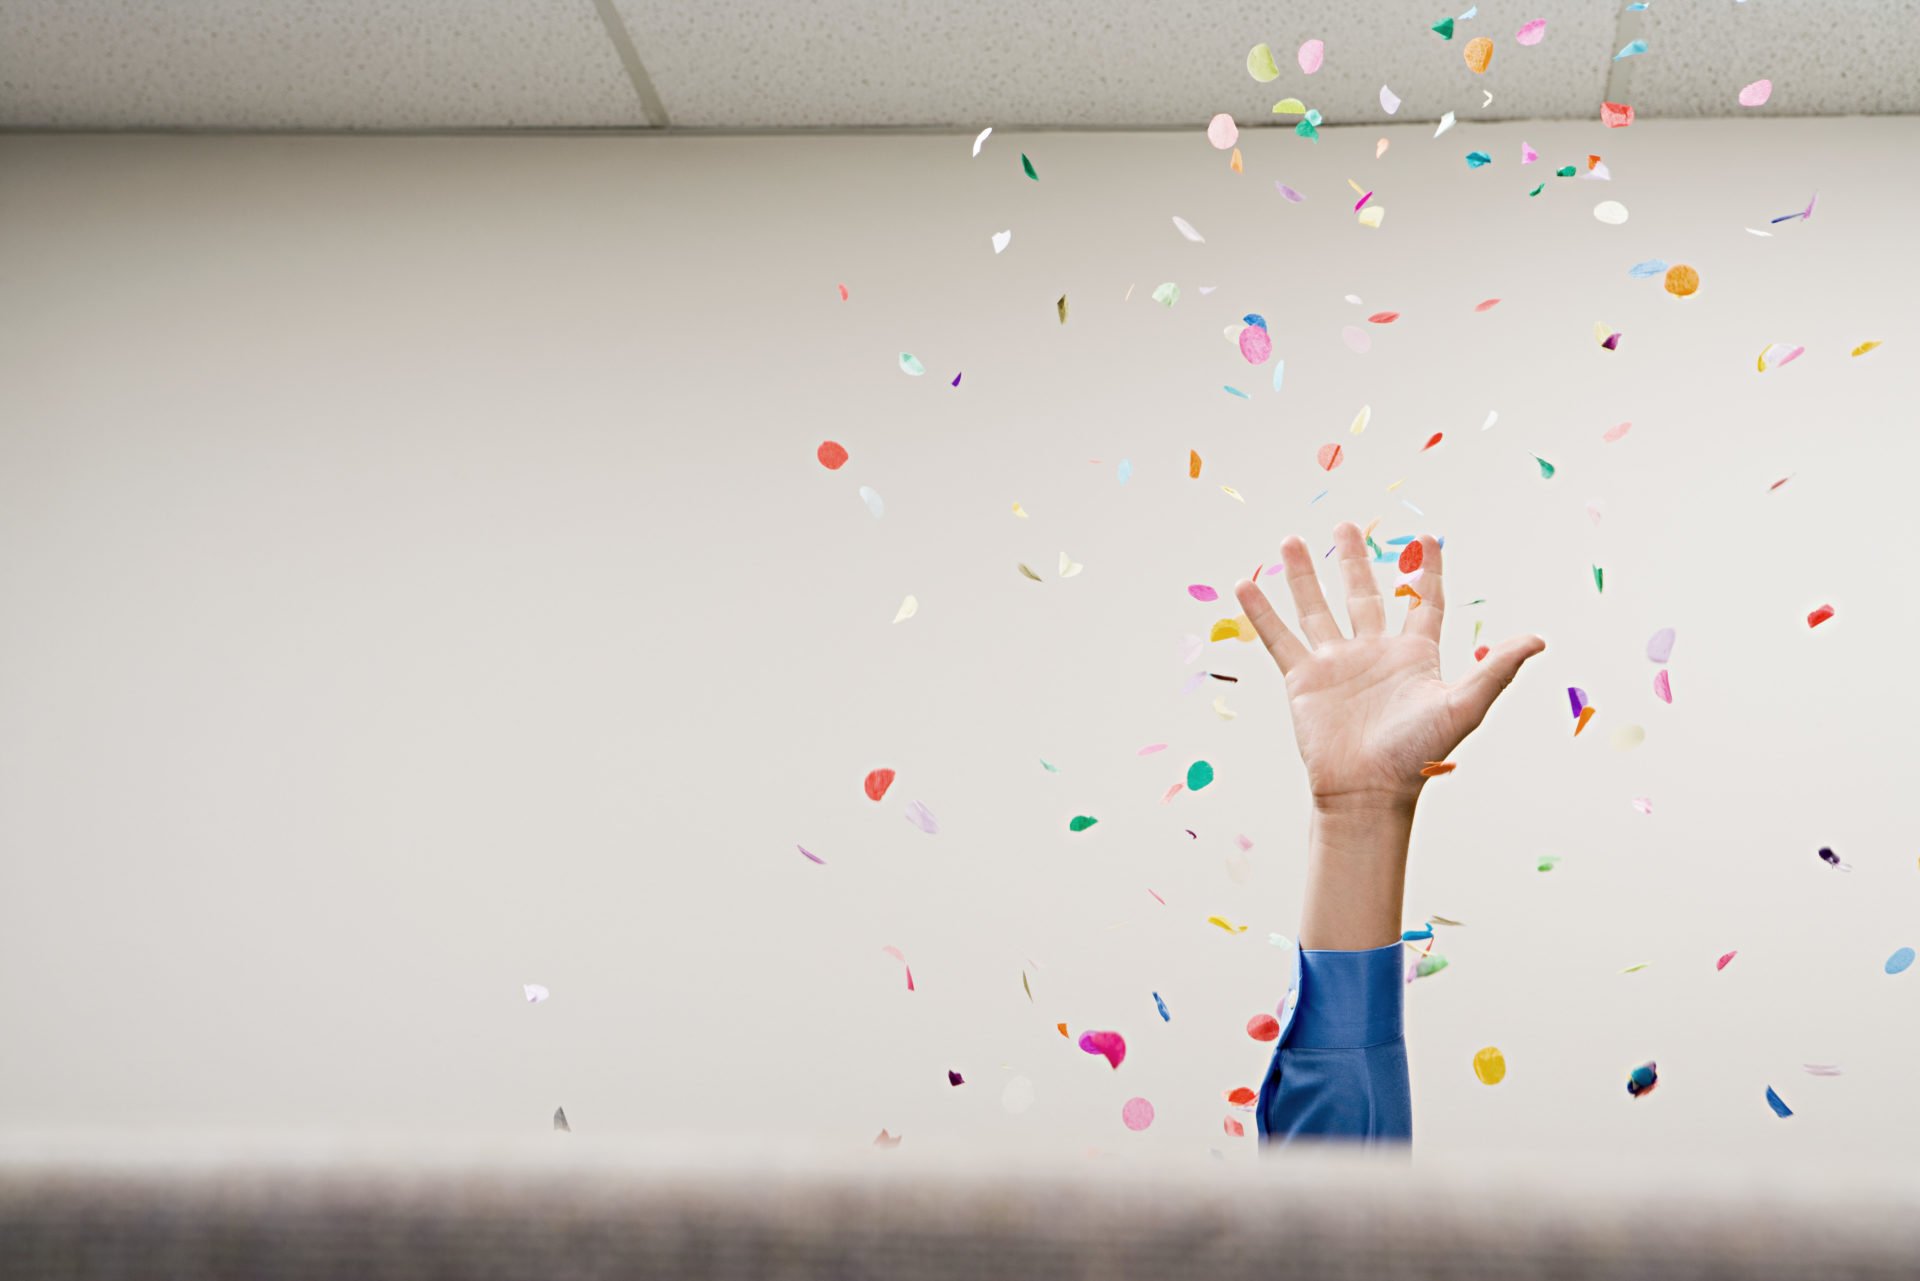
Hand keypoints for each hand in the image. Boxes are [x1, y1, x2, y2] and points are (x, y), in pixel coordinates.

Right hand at [1234, 524, 1543, 811]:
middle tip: (1345, 527)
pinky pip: (1279, 637)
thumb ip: (1497, 669)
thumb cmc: (1418, 754)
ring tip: (1290, 541)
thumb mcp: (1463, 705)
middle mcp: (1372, 653)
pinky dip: (1261, 612)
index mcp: (1413, 656)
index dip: (1427, 572)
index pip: (1422, 603)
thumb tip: (1539, 639)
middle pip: (1363, 595)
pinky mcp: (1303, 679)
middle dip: (1353, 561)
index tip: (1429, 540)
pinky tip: (1244, 585)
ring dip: (1303, 576)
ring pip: (1316, 608)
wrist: (1368, 790)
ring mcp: (1335, 664)